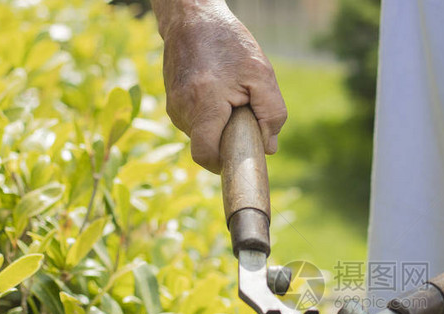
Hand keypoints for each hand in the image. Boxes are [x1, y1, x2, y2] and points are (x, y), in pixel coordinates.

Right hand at [152, 0, 286, 172]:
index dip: (222, 165)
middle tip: (243, 119)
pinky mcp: (171, 102)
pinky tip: (219, 96)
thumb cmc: (230, 44)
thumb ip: (272, 114)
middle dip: (226, 142)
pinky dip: (210, 119)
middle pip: (206, 146)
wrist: (192, 18)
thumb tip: (269, 148)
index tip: (238, 159)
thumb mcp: (262, 75)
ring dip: (218, 128)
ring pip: (200, 136)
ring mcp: (173, 106)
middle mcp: (182, 108)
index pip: (205, 154)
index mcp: (204, 103)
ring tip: (230, 99)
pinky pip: (194, 123)